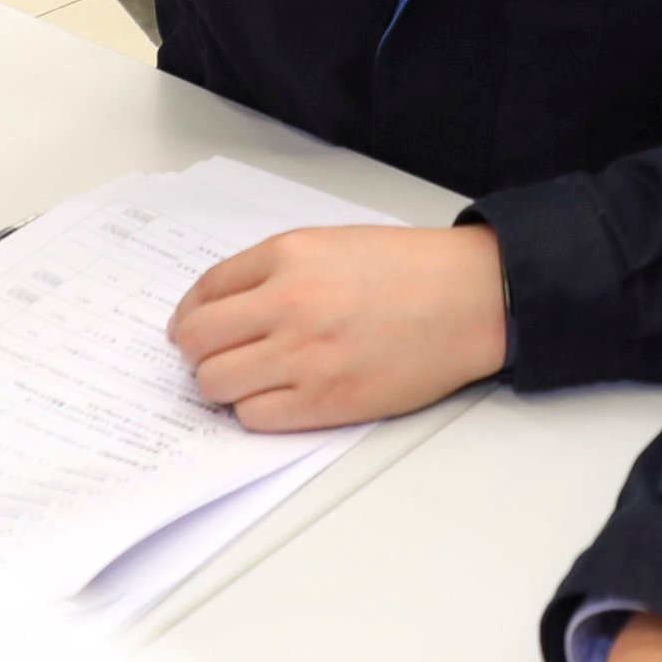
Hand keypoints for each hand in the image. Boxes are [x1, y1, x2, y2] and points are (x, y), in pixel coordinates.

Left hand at [168, 224, 507, 428]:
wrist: (469, 300)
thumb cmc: (410, 271)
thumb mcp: (330, 245)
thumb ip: (273, 270)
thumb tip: (220, 308)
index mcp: (288, 257)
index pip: (205, 292)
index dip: (192, 314)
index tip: (194, 326)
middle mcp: (289, 304)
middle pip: (198, 341)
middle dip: (199, 351)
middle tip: (215, 355)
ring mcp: (305, 356)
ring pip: (215, 384)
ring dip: (223, 384)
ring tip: (249, 377)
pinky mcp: (326, 401)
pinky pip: (254, 416)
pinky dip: (255, 409)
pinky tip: (278, 395)